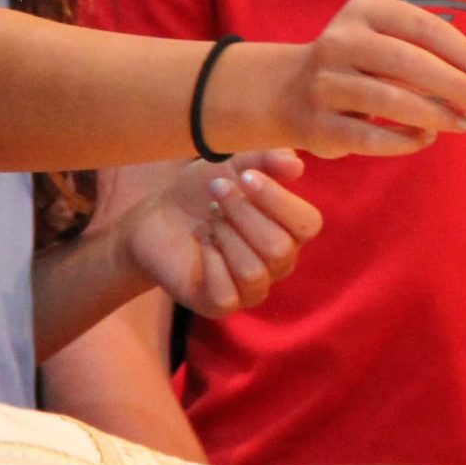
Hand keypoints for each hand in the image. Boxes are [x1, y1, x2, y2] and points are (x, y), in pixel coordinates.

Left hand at [124, 150, 322, 315]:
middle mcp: (279, 263)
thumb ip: (267, 160)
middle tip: (217, 193)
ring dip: (226, 236)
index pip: (307, 224)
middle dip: (243, 214)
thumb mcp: (233, 165)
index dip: (279, 200)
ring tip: (209, 221)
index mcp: (290, 230)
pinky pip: (227, 293)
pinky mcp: (221, 304)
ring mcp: (252, 288)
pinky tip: (202, 246)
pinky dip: (210, 263)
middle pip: (279, 248)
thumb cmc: (202, 191)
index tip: (245, 177)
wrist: (157, 217)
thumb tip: (296, 165)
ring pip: (253, 271)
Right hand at [229, 0, 465, 158]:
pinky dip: (405, 140)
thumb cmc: (361, 67)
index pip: (427, 28)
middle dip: (459, 88)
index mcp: (367, 11)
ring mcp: (325, 82)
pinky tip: (425, 138)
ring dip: (437, 115)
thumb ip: (439, 64)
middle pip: (411, 63)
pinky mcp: (318, 123)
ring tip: (464, 123)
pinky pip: (371, 137)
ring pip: (391, 100)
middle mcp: (342, 40)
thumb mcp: (391, 46)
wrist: (288, 91)